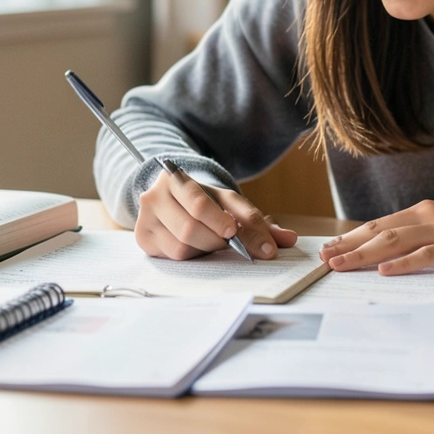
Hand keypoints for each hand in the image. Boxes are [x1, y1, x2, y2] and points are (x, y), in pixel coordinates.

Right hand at [134, 169, 297, 260]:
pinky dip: (191, 256)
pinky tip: (195, 246)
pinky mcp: (143, 237)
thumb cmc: (205, 203)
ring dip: (206, 248)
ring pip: (183, 244)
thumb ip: (257, 221)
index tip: (244, 239)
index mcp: (180, 178)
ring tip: (211, 241)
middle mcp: (158, 193)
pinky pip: (173, 255)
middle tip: (228, 242)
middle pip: (193, 226)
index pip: (205, 201)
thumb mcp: (229, 204)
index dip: (226, 221)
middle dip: (217, 239)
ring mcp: (147, 216)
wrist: (171, 200)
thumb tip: (290, 239)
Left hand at [318, 200, 433, 275]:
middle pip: (379, 231)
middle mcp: (428, 216)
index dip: (351, 237)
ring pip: (395, 241)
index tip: (328, 249)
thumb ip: (420, 237)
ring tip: (341, 264)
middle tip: (323, 259)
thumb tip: (386, 255)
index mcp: (422, 212)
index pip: (378, 225)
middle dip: (348, 246)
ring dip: (364, 254)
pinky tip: (384, 271)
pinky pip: (426, 254)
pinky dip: (403, 263)